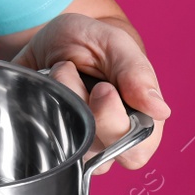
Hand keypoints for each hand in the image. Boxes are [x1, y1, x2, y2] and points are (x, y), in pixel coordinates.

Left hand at [10, 13, 171, 174]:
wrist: (53, 38)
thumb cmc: (93, 42)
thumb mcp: (114, 44)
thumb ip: (137, 74)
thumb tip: (160, 110)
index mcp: (140, 123)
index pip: (135, 151)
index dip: (114, 123)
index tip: (103, 88)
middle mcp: (110, 142)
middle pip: (97, 156)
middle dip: (80, 109)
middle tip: (72, 71)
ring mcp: (78, 145)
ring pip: (66, 149)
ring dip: (56, 104)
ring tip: (59, 72)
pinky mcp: (48, 140)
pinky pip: (37, 142)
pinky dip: (35, 108)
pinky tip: (43, 87)